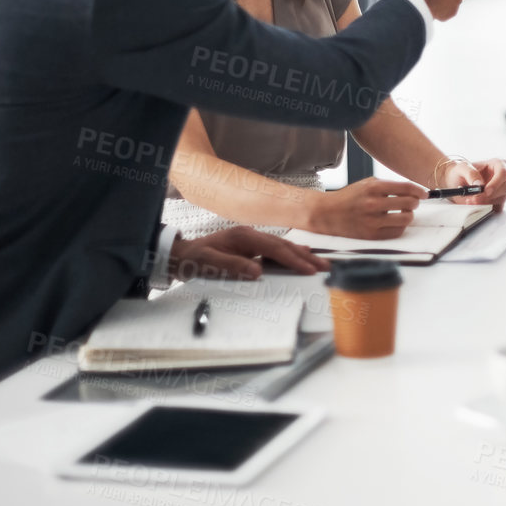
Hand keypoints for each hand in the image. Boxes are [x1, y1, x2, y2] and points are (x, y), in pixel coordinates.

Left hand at [170, 227, 327, 280]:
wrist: (180, 255)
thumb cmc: (193, 260)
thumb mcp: (208, 264)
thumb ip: (232, 266)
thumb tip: (257, 271)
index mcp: (243, 236)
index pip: (275, 249)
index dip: (293, 259)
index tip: (309, 269)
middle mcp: (250, 234)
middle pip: (284, 245)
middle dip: (305, 257)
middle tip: (325, 266)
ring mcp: (251, 239)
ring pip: (282, 246)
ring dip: (301, 255)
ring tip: (320, 261)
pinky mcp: (251, 246)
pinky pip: (275, 249)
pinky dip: (291, 253)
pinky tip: (301, 254)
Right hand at [306, 177, 424, 238]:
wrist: (327, 214)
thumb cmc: (351, 197)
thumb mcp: (367, 184)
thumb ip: (389, 186)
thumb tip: (414, 191)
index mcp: (373, 188)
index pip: (406, 188)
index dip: (419, 191)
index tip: (424, 194)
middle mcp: (373, 204)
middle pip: (409, 203)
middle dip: (414, 203)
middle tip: (412, 203)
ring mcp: (372, 221)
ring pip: (406, 219)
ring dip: (409, 215)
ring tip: (403, 213)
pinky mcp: (371, 235)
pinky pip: (397, 232)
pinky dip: (400, 227)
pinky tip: (394, 222)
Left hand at [448, 158, 505, 204]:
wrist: (456, 181)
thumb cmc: (461, 171)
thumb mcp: (462, 168)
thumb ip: (471, 174)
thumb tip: (479, 184)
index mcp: (497, 164)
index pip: (503, 173)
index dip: (496, 183)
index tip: (486, 191)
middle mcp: (502, 177)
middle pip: (504, 187)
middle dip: (489, 196)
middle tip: (475, 199)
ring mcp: (501, 189)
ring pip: (502, 198)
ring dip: (486, 202)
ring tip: (471, 201)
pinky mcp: (498, 200)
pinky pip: (498, 207)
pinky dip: (487, 208)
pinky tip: (476, 205)